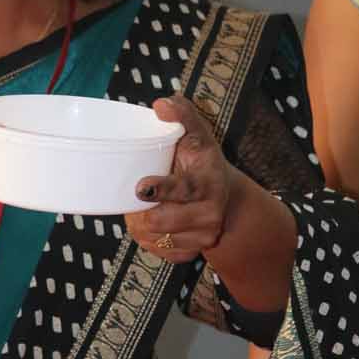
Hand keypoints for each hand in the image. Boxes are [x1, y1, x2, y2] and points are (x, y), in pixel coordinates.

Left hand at [124, 96, 235, 261]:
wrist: (224, 197)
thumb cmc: (201, 160)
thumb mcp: (197, 134)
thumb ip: (182, 115)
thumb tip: (161, 105)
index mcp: (209, 182)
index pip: (185, 189)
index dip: (162, 190)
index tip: (141, 188)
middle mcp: (210, 213)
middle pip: (161, 221)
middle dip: (139, 212)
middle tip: (134, 196)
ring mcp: (202, 237)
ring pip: (153, 237)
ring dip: (139, 224)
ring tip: (142, 207)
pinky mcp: (191, 253)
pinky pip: (156, 250)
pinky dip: (146, 238)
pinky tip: (151, 223)